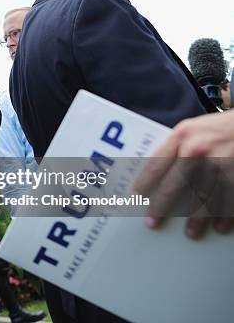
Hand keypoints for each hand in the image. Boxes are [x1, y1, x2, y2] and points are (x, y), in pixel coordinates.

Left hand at [134, 111, 233, 238]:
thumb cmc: (224, 127)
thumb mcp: (196, 128)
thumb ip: (178, 147)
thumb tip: (159, 173)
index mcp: (182, 135)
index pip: (155, 164)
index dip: (143, 184)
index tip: (135, 198)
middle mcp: (197, 150)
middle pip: (173, 186)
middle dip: (160, 207)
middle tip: (152, 222)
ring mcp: (219, 164)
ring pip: (202, 200)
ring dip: (196, 220)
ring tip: (190, 232)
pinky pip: (228, 202)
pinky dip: (223, 217)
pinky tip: (218, 226)